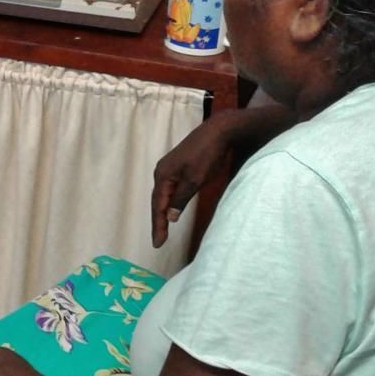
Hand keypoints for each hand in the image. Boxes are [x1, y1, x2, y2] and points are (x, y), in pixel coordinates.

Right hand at [150, 116, 233, 247]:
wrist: (217, 131)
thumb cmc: (206, 156)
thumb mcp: (194, 181)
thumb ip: (180, 200)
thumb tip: (169, 217)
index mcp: (163, 176)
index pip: (157, 206)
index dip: (158, 226)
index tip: (157, 244)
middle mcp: (162, 171)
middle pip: (157, 200)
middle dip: (158, 221)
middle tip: (159, 241)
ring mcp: (169, 167)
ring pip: (163, 194)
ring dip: (162, 211)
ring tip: (163, 228)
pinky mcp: (178, 165)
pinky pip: (170, 188)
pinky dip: (169, 200)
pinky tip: (172, 206)